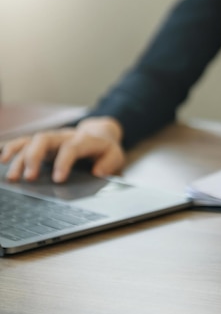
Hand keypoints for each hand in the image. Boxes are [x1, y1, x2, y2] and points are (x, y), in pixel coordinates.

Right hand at [0, 117, 124, 182]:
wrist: (99, 134)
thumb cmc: (105, 148)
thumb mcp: (116, 155)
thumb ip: (109, 163)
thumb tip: (98, 172)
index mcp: (84, 140)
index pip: (71, 147)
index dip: (64, 162)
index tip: (58, 179)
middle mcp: (64, 136)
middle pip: (45, 139)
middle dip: (34, 157)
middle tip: (29, 178)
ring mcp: (52, 138)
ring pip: (31, 141)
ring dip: (20, 157)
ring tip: (13, 177)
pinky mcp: (43, 143)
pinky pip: (24, 141)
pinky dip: (12, 148)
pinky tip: (3, 159)